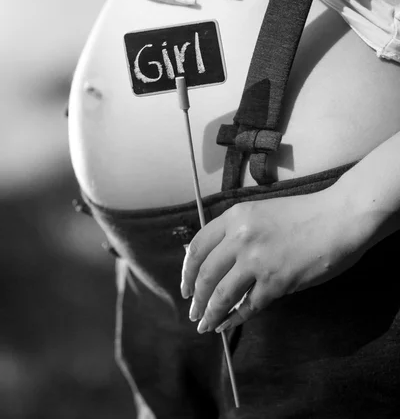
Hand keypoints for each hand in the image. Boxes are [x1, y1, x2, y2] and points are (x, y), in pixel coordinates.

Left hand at [181, 184, 368, 333]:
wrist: (338, 217)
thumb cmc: (303, 213)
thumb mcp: (261, 212)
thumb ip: (237, 232)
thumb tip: (215, 260)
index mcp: (235, 216)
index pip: (198, 247)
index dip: (187, 271)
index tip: (186, 286)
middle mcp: (240, 238)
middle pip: (206, 274)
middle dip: (196, 297)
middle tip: (193, 311)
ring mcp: (257, 261)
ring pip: (222, 294)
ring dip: (211, 313)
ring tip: (205, 324)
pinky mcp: (276, 282)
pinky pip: (249, 306)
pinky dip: (236, 318)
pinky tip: (229, 324)